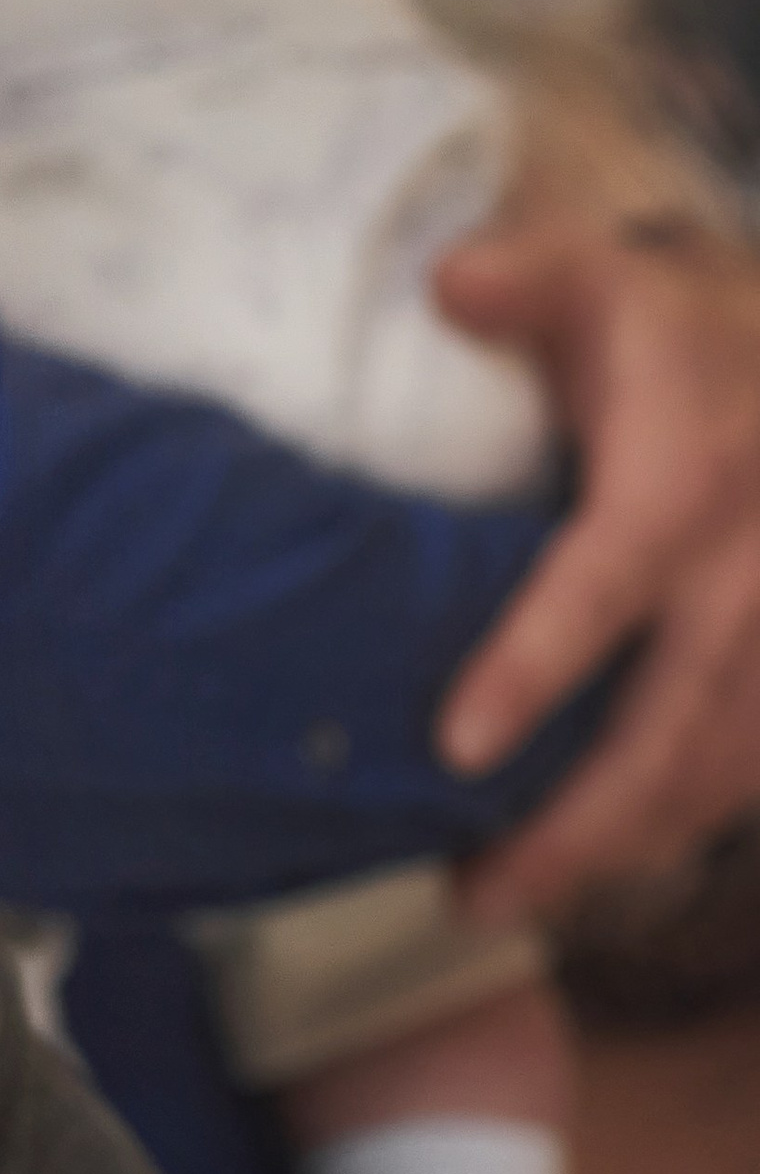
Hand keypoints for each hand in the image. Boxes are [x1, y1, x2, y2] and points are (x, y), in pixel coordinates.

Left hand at [434, 218, 759, 916]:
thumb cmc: (683, 328)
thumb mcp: (608, 277)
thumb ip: (526, 278)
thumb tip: (444, 285)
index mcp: (683, 485)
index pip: (603, 591)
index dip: (536, 670)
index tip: (459, 749)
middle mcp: (747, 577)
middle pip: (666, 729)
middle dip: (575, 825)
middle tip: (471, 892)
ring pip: (716, 773)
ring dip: (621, 847)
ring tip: (507, 896)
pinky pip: (748, 773)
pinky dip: (679, 827)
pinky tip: (602, 865)